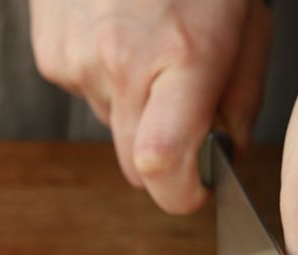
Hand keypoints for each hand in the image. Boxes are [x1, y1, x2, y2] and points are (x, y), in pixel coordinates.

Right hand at [29, 0, 271, 213]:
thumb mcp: (246, 19)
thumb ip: (240, 95)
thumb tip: (225, 150)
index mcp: (181, 55)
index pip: (161, 165)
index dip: (179, 193)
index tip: (195, 191)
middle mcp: (120, 65)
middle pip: (133, 166)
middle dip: (160, 156)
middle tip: (180, 116)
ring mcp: (76, 62)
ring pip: (112, 128)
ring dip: (134, 108)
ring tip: (148, 50)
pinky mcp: (51, 56)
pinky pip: (85, 95)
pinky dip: (105, 81)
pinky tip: (117, 36)